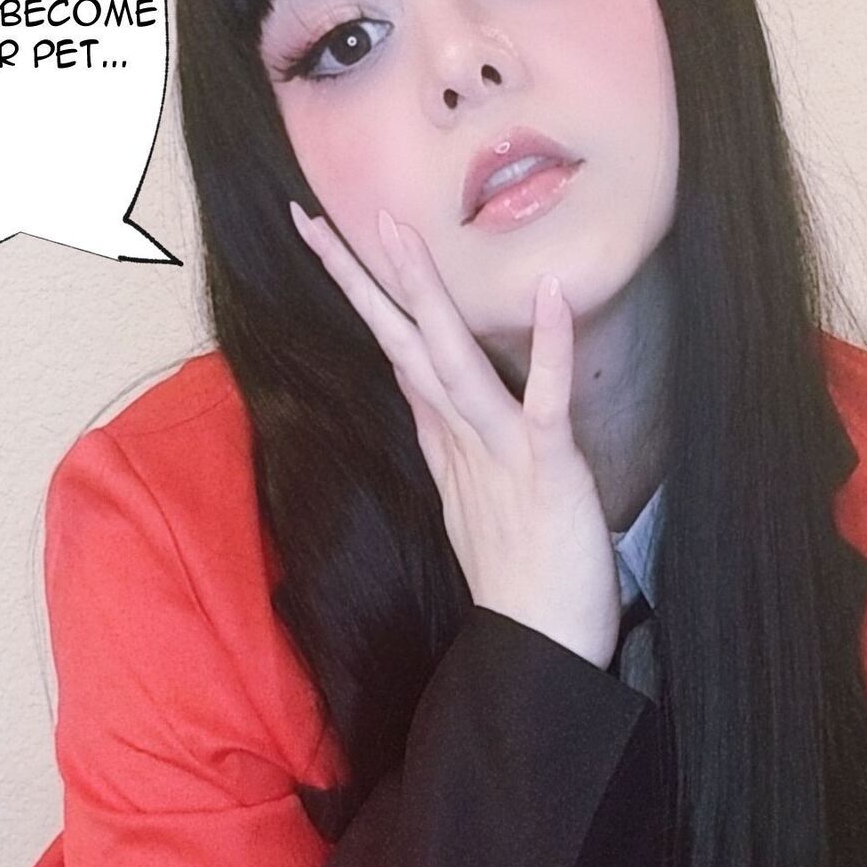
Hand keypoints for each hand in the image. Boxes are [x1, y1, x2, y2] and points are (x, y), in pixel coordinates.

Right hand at [289, 201, 621, 671]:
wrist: (542, 649)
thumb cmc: (524, 583)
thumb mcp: (479, 502)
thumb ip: (456, 445)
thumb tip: (431, 399)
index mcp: (447, 441)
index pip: (398, 351)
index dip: (363, 296)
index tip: (326, 243)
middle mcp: (461, 438)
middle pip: (402, 344)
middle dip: (361, 279)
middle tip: (316, 217)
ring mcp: (499, 450)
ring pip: (451, 358)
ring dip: (426, 293)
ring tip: (399, 230)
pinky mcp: (546, 467)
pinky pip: (544, 397)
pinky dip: (549, 344)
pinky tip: (550, 291)